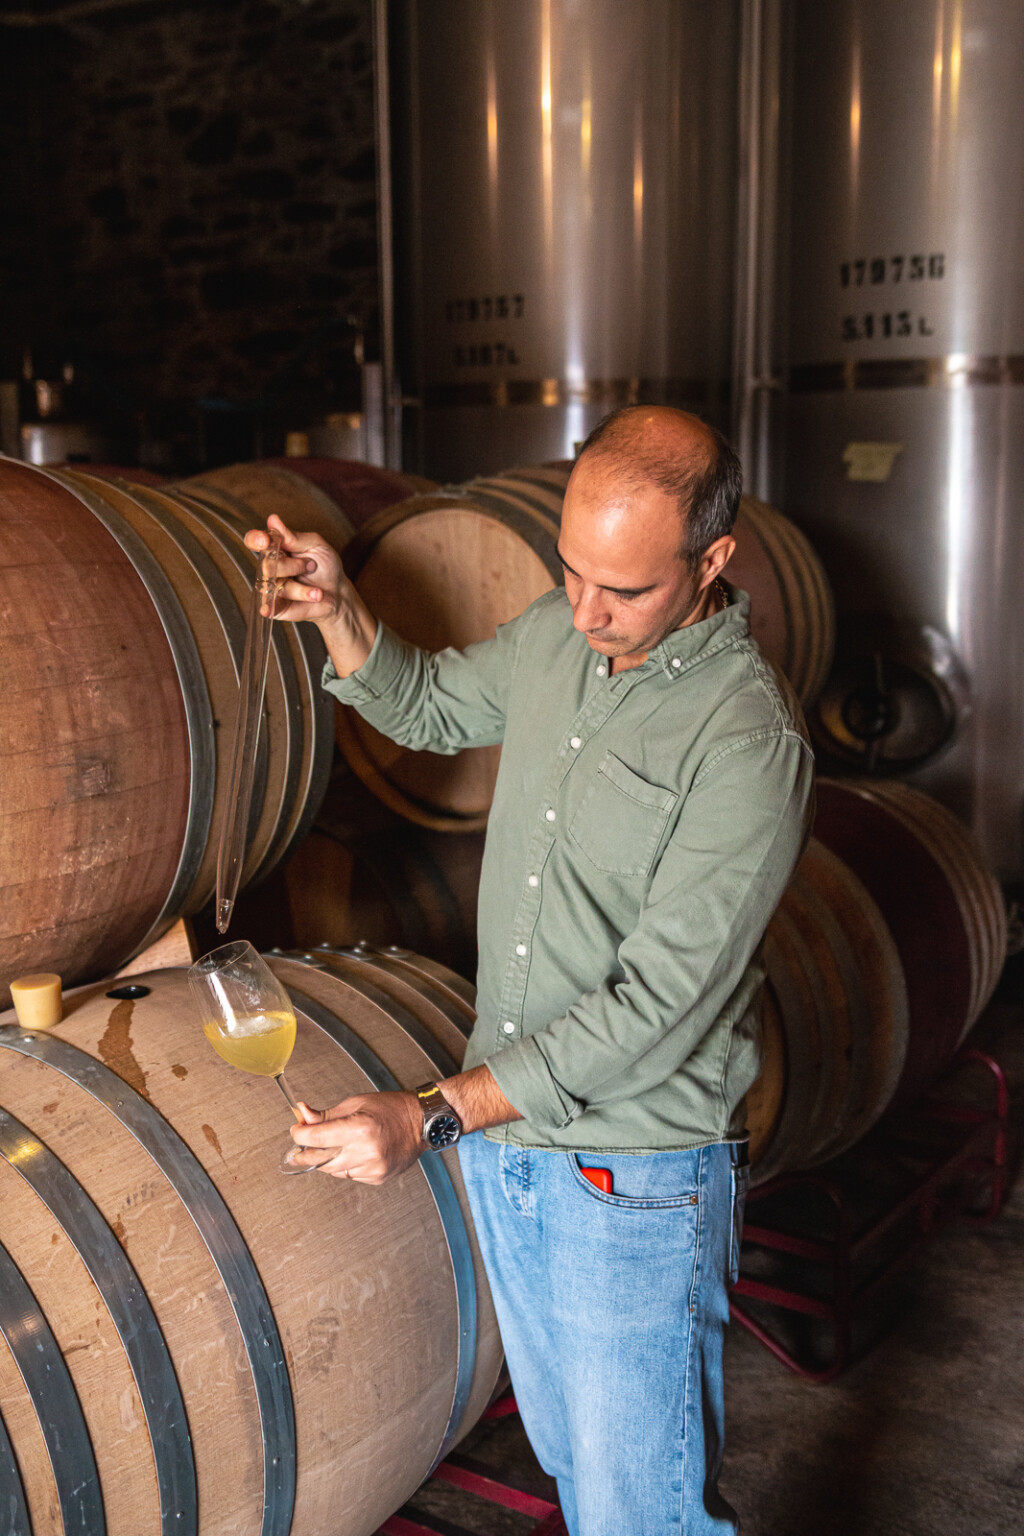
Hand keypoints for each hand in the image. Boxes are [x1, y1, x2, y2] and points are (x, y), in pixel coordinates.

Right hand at [244, 512, 347, 624]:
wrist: (338, 594)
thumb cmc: (325, 566)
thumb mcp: (315, 545)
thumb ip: (293, 536)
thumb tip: (273, 520)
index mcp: (276, 548)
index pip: (255, 540)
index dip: (256, 540)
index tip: (266, 541)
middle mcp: (270, 567)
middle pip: (267, 563)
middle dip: (292, 565)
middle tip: (311, 566)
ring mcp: (271, 587)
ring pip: (275, 585)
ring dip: (301, 589)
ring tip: (317, 592)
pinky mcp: (275, 606)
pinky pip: (269, 605)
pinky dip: (270, 606)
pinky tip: (269, 609)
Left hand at [288, 1090, 423, 1183]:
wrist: (421, 1123)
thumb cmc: (392, 1108)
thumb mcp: (356, 1103)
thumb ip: (326, 1114)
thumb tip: (302, 1115)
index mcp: (360, 1129)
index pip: (316, 1138)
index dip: (300, 1134)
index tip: (296, 1130)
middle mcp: (366, 1152)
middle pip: (320, 1160)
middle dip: (306, 1152)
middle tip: (300, 1146)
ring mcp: (372, 1168)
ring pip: (333, 1171)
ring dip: (325, 1160)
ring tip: (329, 1145)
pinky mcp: (376, 1178)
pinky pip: (349, 1176)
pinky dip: (344, 1165)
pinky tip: (351, 1153)